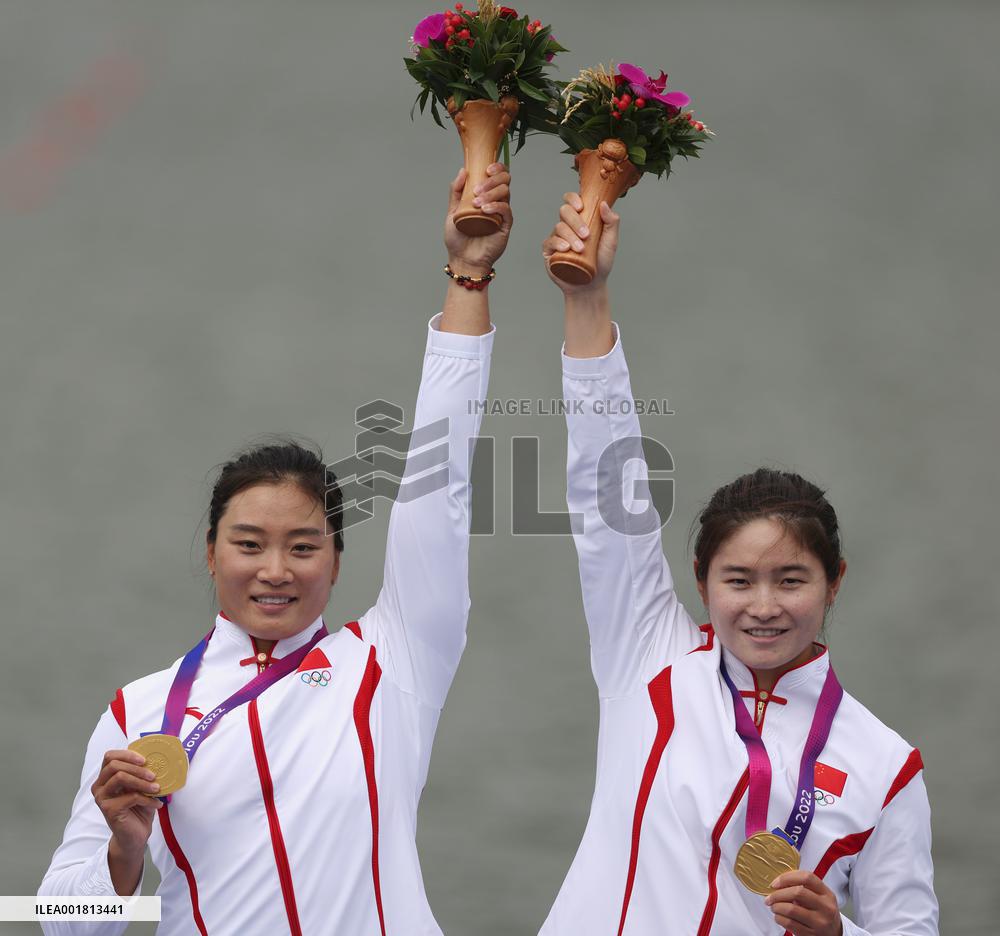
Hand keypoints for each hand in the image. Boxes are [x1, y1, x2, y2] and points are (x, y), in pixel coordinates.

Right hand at [92, 748, 161, 889]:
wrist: (135, 835)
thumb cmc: (138, 808)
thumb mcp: (141, 786)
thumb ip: (142, 772)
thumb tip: (157, 756)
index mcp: (106, 777)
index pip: (110, 756)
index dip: (127, 754)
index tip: (145, 759)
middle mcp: (100, 786)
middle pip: (114, 765)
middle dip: (137, 768)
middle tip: (154, 775)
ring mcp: (102, 798)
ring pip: (120, 778)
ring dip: (142, 782)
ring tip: (157, 789)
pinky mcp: (109, 810)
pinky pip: (131, 797)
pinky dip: (147, 799)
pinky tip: (156, 804)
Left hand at [445, 163, 511, 275]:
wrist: (462, 259)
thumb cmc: (458, 238)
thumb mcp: (452, 211)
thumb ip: (456, 191)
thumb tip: (463, 170)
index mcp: (486, 196)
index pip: (497, 176)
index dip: (497, 167)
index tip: (487, 168)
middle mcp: (496, 202)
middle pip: (504, 180)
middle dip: (492, 180)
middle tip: (477, 189)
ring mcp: (502, 214)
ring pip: (505, 193)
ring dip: (491, 193)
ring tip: (476, 203)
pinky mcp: (505, 226)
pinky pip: (507, 211)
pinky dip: (497, 206)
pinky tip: (485, 210)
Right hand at [542, 194, 619, 293]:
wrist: (591, 285)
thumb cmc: (601, 262)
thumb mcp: (611, 242)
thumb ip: (612, 222)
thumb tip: (604, 204)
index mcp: (581, 219)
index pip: (572, 201)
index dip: (573, 199)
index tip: (581, 207)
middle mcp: (567, 226)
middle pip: (565, 211)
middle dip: (576, 221)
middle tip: (587, 235)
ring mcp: (557, 238)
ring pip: (559, 227)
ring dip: (570, 235)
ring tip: (580, 248)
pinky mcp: (549, 251)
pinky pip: (550, 241)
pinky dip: (558, 243)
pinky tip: (566, 248)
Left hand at [765, 870, 843, 935]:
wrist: (833, 935)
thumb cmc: (822, 913)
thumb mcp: (820, 898)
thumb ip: (805, 888)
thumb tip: (779, 883)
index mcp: (827, 894)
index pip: (807, 877)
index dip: (787, 877)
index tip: (775, 883)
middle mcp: (825, 907)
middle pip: (797, 892)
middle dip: (778, 894)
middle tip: (770, 897)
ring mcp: (819, 922)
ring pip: (791, 909)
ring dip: (777, 907)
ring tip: (774, 907)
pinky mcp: (811, 934)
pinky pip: (790, 924)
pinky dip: (779, 919)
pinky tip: (778, 917)